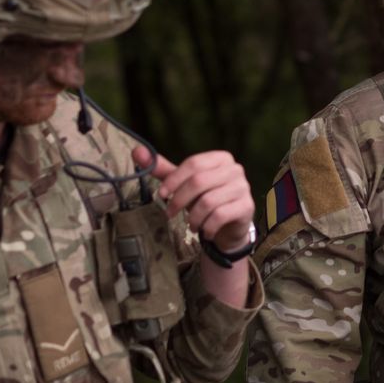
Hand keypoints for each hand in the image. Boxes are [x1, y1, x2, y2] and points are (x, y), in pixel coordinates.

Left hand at [132, 147, 254, 251]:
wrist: (229, 226)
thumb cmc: (205, 199)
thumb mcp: (184, 184)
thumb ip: (164, 170)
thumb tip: (137, 151)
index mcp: (220, 158)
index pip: (194, 163)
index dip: (174, 179)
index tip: (162, 194)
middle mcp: (235, 169)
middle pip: (199, 181)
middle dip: (180, 200)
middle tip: (169, 213)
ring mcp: (243, 187)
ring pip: (208, 201)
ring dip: (193, 217)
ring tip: (190, 224)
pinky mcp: (247, 206)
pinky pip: (220, 215)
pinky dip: (207, 226)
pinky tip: (204, 231)